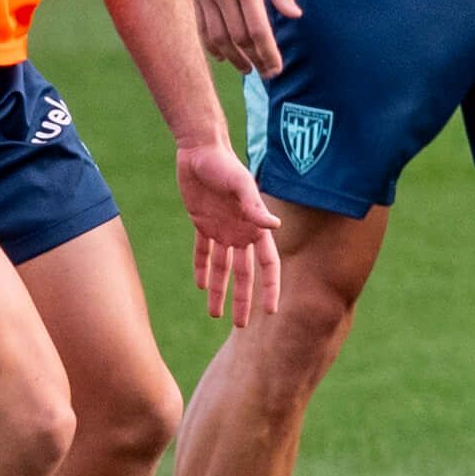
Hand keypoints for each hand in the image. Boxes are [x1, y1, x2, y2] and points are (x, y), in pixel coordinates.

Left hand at [173, 140, 281, 323]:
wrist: (199, 149)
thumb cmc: (223, 164)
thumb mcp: (240, 184)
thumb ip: (255, 206)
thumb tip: (275, 227)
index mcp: (254, 225)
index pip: (267, 263)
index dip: (270, 287)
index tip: (271, 311)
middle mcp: (241, 232)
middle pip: (244, 273)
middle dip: (244, 299)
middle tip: (241, 326)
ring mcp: (222, 229)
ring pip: (222, 267)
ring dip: (219, 290)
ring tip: (215, 314)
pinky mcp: (202, 223)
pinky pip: (202, 251)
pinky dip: (201, 268)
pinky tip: (200, 286)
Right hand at [179, 0, 300, 75]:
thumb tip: (295, 15)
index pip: (257, 29)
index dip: (268, 53)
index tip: (277, 68)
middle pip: (238, 38)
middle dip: (254, 59)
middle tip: (266, 73)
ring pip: (217, 37)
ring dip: (233, 58)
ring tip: (247, 68)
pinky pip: (201, 26)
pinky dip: (212, 45)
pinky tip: (223, 55)